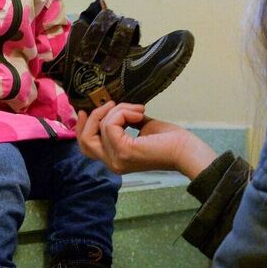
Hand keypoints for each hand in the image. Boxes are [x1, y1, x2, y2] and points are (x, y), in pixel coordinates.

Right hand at [76, 102, 216, 179]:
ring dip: (119, 110)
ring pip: (102, 125)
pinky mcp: (123, 151)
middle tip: (110, 104)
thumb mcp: (140, 127)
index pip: (86, 147)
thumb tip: (112, 107)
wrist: (186, 150)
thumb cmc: (169, 140)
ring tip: (138, 109)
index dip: (81, 128)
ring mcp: (116, 159)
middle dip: (94, 117)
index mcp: (115, 159)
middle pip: (85, 140)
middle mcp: (112, 163)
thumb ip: (124, 121)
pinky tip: (139, 114)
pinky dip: (123, 112)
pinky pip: (111, 124)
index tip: (84, 109)